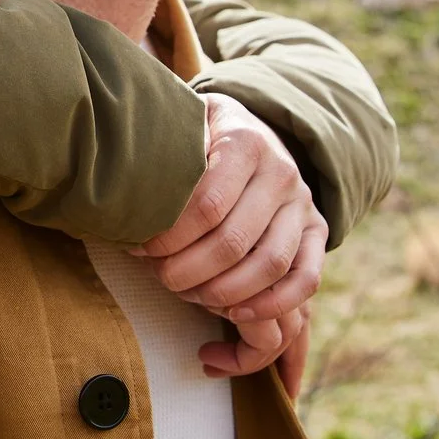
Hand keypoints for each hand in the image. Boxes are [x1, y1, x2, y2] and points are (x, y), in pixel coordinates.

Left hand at [138, 94, 327, 380]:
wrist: (257, 127)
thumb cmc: (202, 134)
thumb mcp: (183, 124)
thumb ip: (162, 149)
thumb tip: (121, 188)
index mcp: (246, 142)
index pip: (207, 204)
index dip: (169, 237)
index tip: (138, 249)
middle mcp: (282, 172)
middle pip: (234, 240)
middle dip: (188, 270)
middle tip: (158, 278)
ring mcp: (303, 204)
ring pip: (270, 263)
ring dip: (223, 291)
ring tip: (187, 295)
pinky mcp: (317, 230)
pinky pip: (305, 278)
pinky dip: (271, 303)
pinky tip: (233, 314)